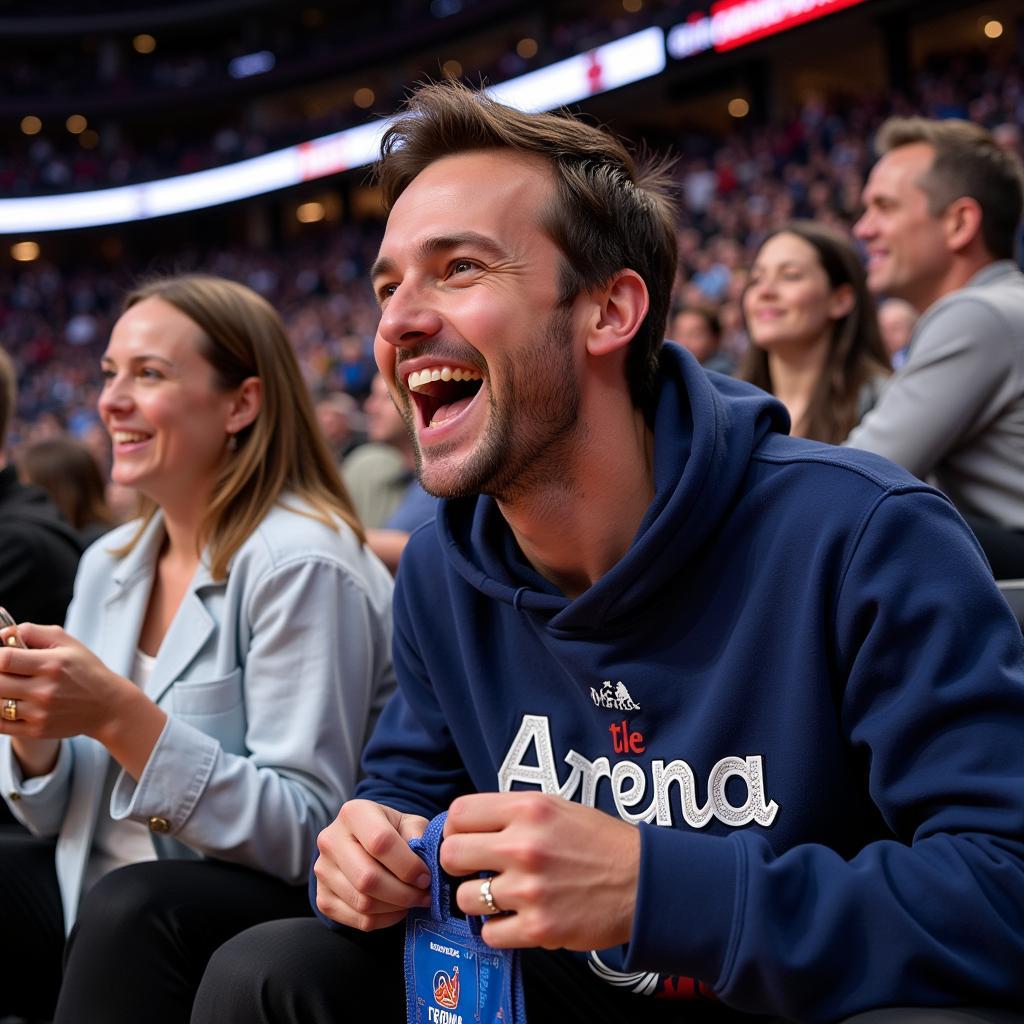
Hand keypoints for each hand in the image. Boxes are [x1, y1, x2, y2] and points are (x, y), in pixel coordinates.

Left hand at [0, 622, 165, 778]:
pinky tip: (9, 702)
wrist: (108, 706)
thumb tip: (0, 635)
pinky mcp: (36, 730)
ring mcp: (39, 713)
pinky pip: (0, 724)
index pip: (5, 659)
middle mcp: (44, 690)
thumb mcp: (66, 642)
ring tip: (10, 686)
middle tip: (6, 671)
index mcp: (52, 664)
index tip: (1, 655)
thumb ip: (31, 631)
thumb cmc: (85, 669)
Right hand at [313, 799, 430, 930]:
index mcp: (354, 813)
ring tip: (413, 901)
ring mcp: (322, 870)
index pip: (380, 842)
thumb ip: (419, 838)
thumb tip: (425, 865)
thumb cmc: (392, 831)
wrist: (365, 842)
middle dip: (403, 893)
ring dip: (396, 908)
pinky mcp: (322, 897)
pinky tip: (397, 909)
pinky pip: (358, 920)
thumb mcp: (409, 823)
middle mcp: (331, 840)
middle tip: (423, 895)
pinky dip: (384, 920)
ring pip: (363, 903)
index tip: (425, 876)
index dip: (407, 865)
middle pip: (367, 878)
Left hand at [441, 792, 639, 950]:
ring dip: (479, 900)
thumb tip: (468, 826)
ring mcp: (529, 889)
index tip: (465, 837)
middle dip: (459, 864)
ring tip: (502, 896)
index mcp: (528, 809)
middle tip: (476, 869)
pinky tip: (517, 917)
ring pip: (465, 898)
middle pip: (451, 854)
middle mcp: (524, 845)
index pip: (459, 813)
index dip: (456, 827)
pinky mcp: (539, 927)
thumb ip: (512, 813)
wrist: (643, 881)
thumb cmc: (599, 842)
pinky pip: (489, 933)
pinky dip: (499, 929)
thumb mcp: (556, 806)